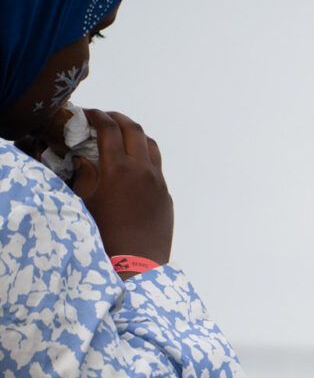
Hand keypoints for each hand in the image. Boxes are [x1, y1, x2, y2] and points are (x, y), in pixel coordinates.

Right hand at [71, 110, 173, 265]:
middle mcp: (143, 171)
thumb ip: (84, 174)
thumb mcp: (85, 201)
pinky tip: (133, 167)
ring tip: (122, 136)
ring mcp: (158, 183)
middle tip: (105, 117)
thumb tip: (83, 159)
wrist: (136, 263)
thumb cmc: (104, 234)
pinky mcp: (166, 196)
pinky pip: (157, 169)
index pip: (110, 129)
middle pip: (134, 130)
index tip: (87, 114)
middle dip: (118, 119)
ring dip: (136, 136)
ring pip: (151, 146)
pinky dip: (144, 158)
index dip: (97, 116)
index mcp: (119, 168)